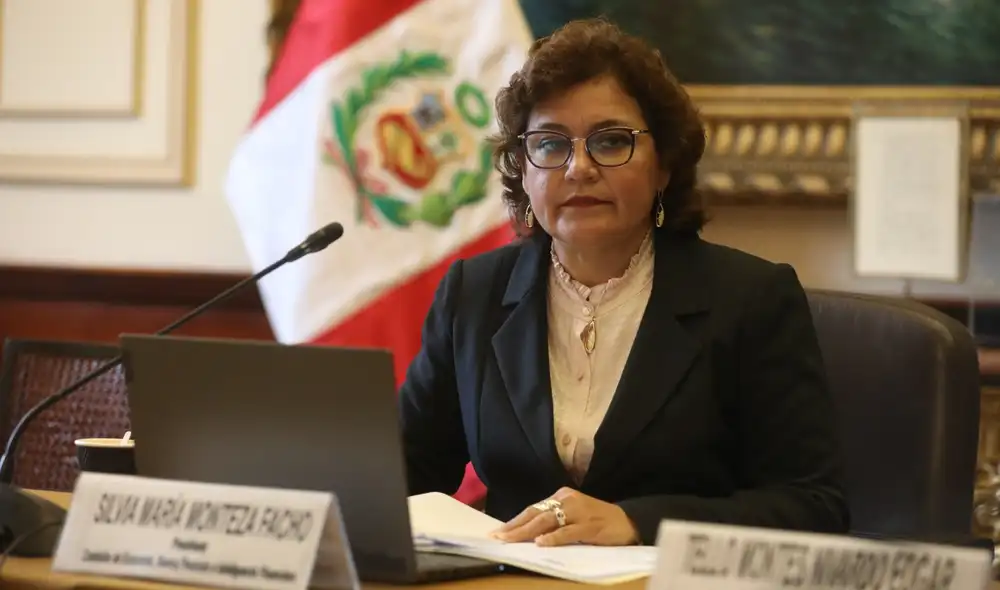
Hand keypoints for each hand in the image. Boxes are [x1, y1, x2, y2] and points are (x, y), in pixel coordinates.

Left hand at [490, 487, 639, 546]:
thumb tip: (527, 534)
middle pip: (536, 514)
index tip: (498, 532)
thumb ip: (554, 521)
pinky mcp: (591, 525)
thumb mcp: (573, 516)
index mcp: (562, 496)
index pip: (533, 509)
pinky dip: (554, 537)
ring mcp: (579, 512)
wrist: (628, 521)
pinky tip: (542, 543)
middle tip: (498, 537)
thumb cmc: (597, 521)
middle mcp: (568, 500)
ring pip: (548, 521)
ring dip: (528, 532)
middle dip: (515, 526)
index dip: (515, 521)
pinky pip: (569, 532)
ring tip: (511, 540)